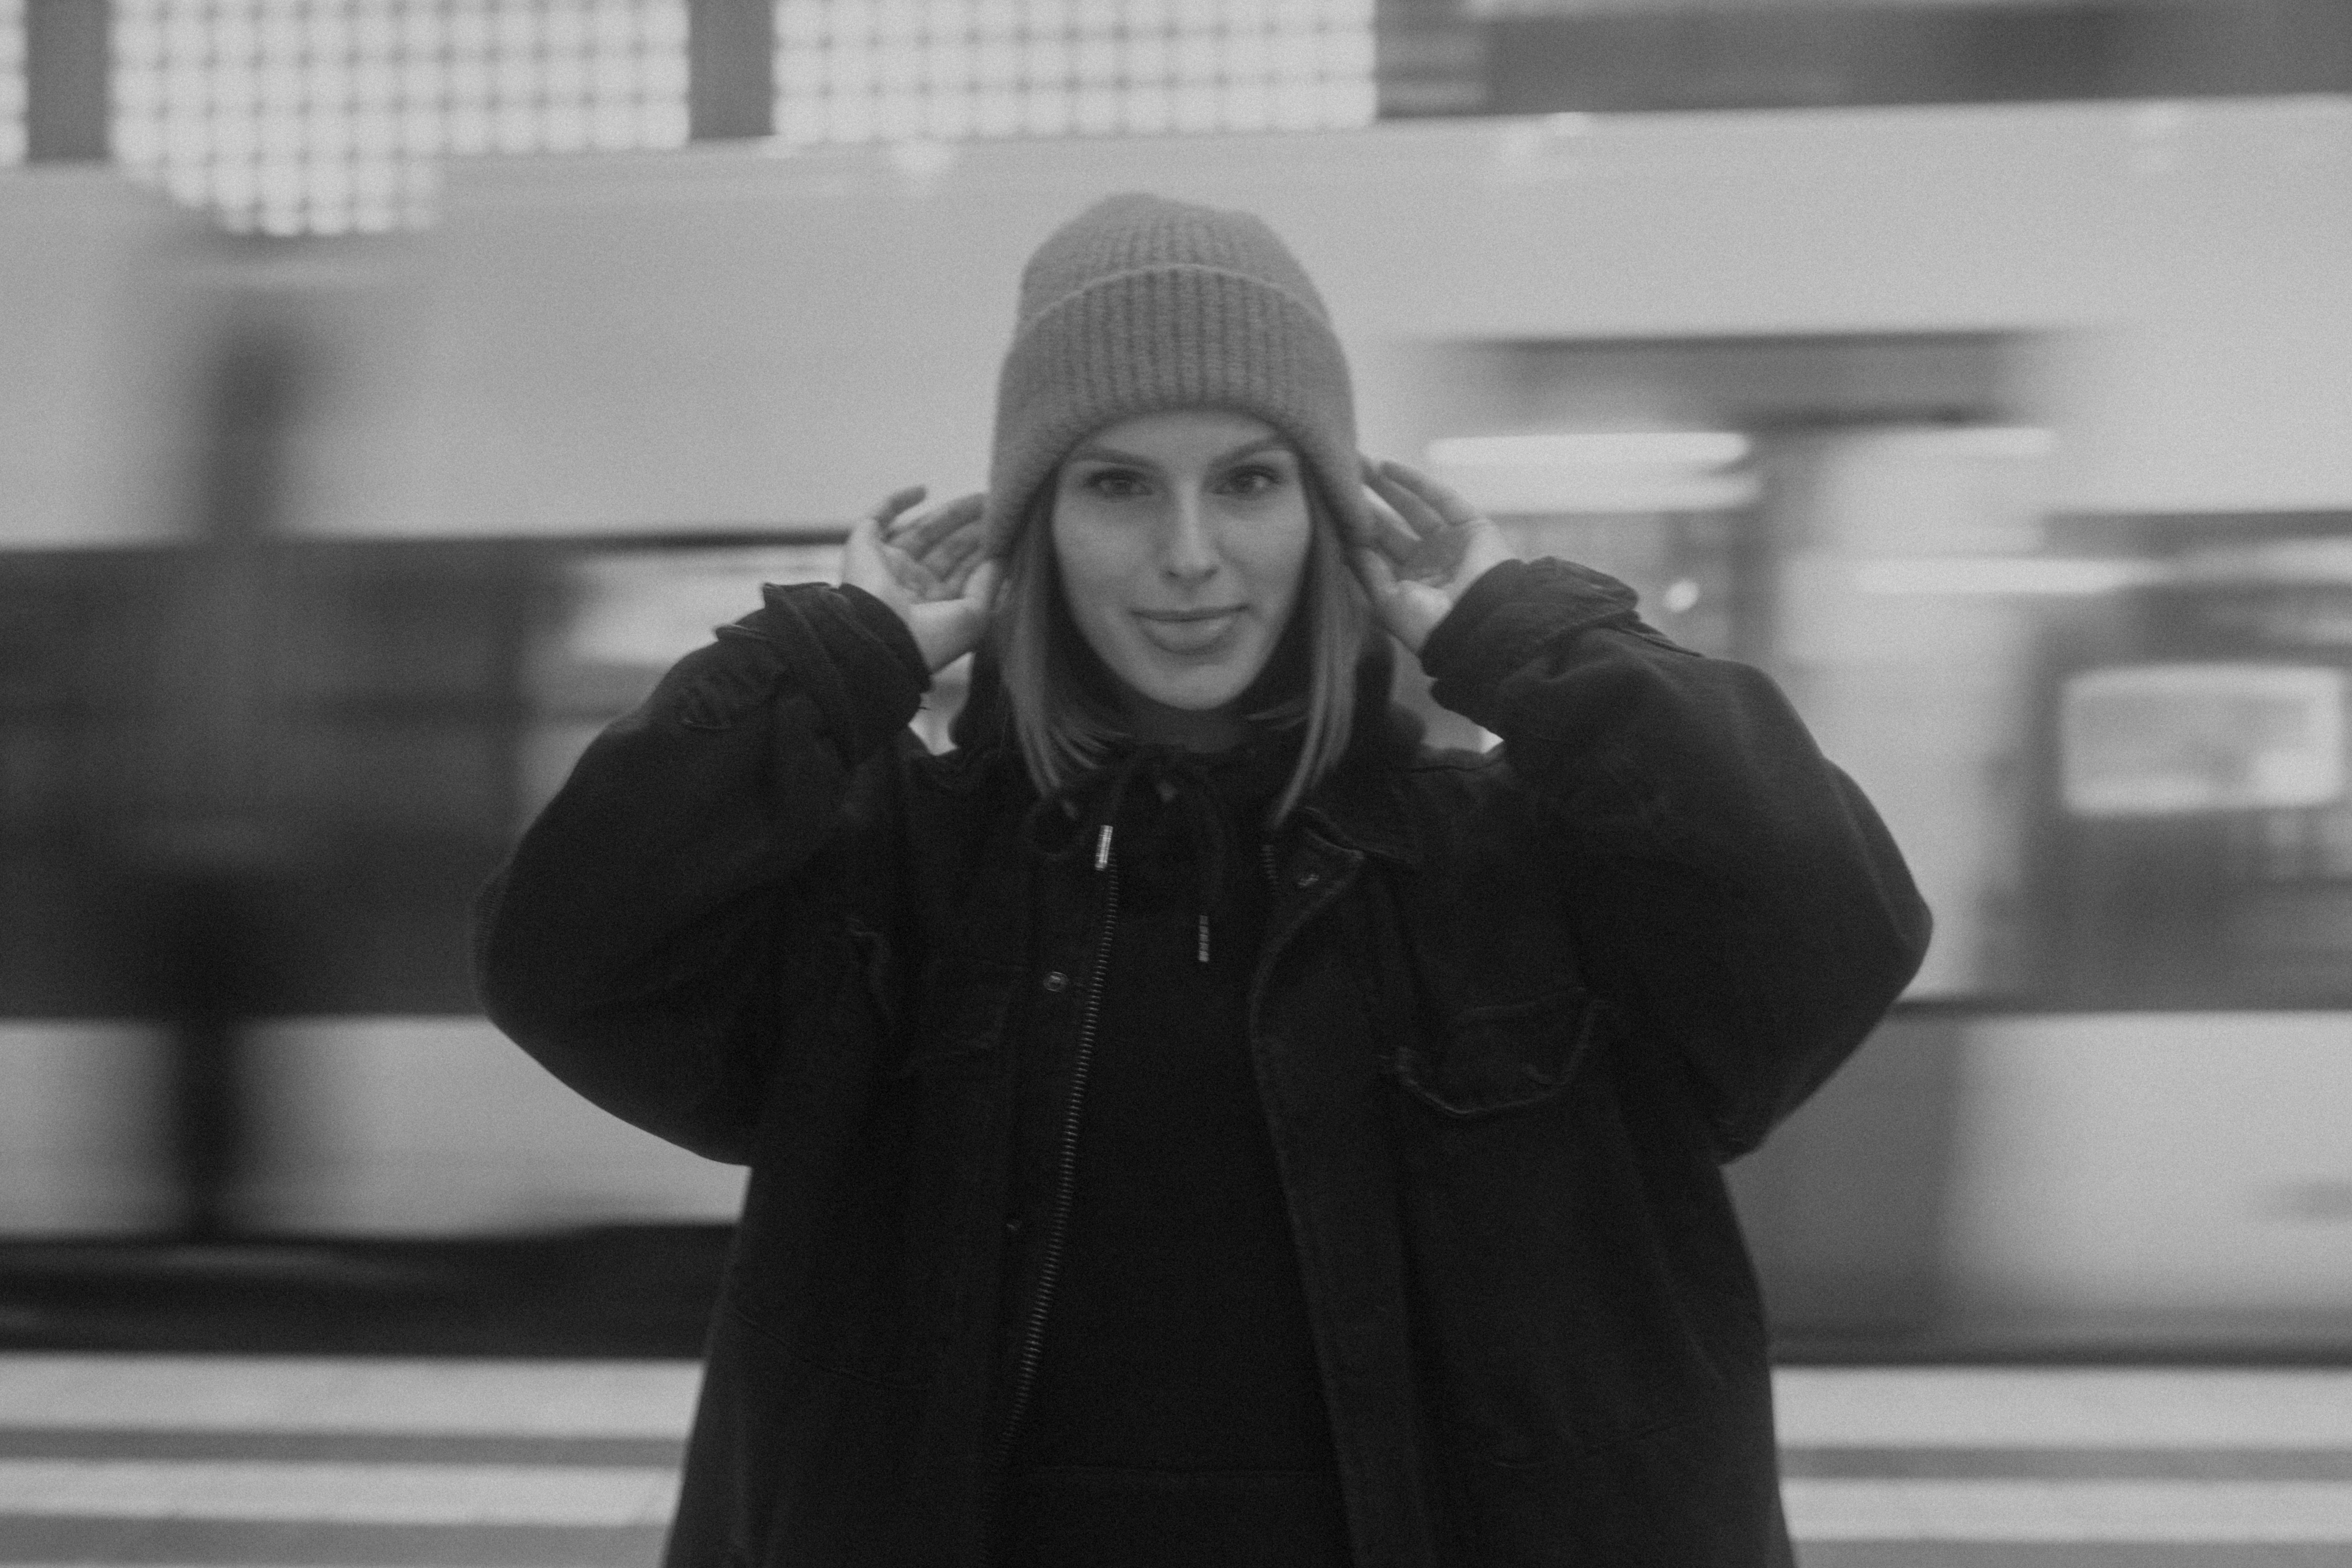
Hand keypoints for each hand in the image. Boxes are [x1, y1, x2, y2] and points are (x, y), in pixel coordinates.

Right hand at [841, 487, 1001, 672]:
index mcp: (933, 608)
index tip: (1013, 535)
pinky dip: (897, 501)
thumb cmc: (928, 638)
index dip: (987, 554)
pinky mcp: (863, 547)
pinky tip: (923, 489)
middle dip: (974, 531)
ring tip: (981, 498)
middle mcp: (910, 587)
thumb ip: (989, 584)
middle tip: (1002, 509)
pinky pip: (878, 517)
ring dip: (951, 514)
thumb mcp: (973, 616)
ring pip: (923, 530)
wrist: (877, 638)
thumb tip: (1002, 555)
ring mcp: (886, 566)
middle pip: (948, 549)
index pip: (964, 573)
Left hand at [1348, 458, 1513, 654]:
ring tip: (1357, 465)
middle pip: (1390, 527)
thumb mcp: (1387, 601)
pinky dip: (1415, 481)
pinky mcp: (1471, 525)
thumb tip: (1345, 544)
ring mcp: (1450, 543)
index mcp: (1408, 585)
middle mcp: (1428, 563)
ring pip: (1412, 508)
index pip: (1375, 551)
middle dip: (1365, 504)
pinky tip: (1387, 467)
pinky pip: (1440, 497)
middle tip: (1338, 479)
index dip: (1352, 529)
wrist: (1480, 624)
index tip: (1327, 508)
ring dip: (1385, 486)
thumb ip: (1367, 571)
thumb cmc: (1429, 624)